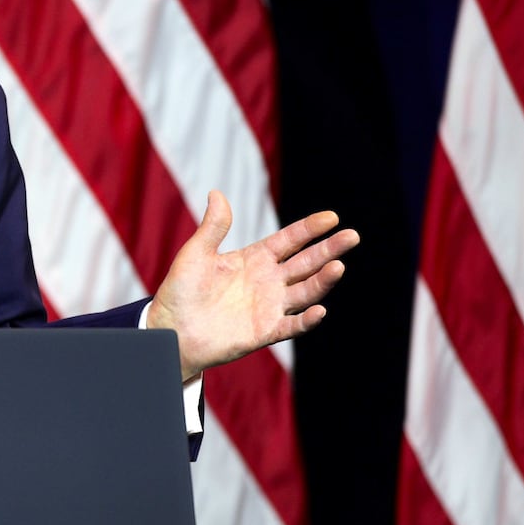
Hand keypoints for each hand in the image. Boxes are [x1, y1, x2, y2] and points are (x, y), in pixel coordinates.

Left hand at [146, 190, 359, 379]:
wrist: (171, 328)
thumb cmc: (181, 290)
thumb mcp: (196, 253)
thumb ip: (213, 227)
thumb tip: (216, 193)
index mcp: (255, 259)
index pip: (289, 241)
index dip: (309, 229)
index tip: (331, 217)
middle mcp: (268, 281)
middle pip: (306, 263)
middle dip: (329, 249)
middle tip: (352, 236)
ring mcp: (269, 306)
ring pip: (305, 291)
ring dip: (323, 281)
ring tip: (338, 266)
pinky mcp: (265, 331)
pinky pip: (292, 325)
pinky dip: (307, 320)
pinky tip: (320, 310)